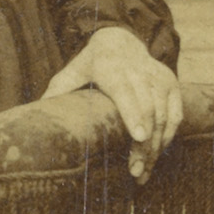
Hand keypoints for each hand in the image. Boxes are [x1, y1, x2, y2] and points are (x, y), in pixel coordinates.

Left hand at [44, 25, 183, 182]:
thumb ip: (57, 92)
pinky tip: (156, 156)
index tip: (139, 137)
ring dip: (156, 147)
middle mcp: (138, 71)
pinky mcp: (171, 84)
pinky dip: (169, 137)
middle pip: (148, 110)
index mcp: (110, 68)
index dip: (134, 115)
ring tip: (143, 172)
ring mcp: (158, 77)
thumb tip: (38, 115)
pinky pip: (176, 114)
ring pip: (164, 115)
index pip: (126, 92)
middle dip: (144, 144)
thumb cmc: (92, 64)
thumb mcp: (72, 72)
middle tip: (136, 172)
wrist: (122, 41)